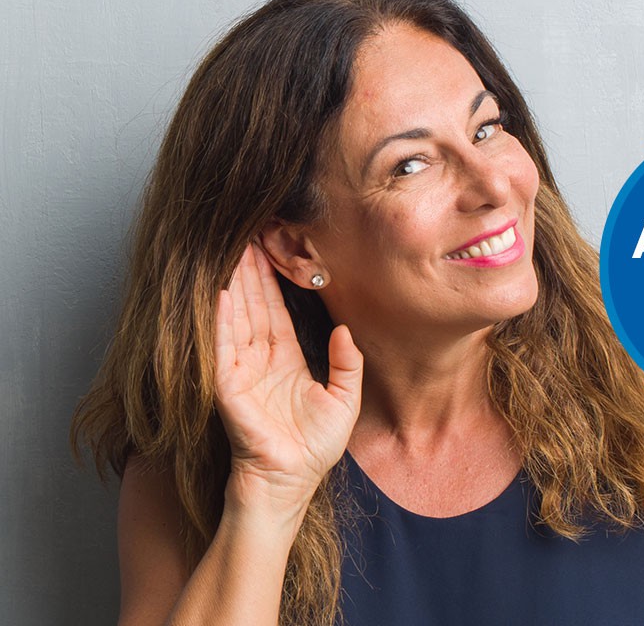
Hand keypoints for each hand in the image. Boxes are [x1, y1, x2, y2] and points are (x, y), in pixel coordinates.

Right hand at [214, 244, 362, 515]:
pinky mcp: (228, 387)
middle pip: (252, 306)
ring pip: (236, 319)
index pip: (275, 311)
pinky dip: (222, 321)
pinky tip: (222, 294)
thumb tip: (346, 330)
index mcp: (286, 360)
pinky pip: (224, 349)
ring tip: (233, 252)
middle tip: (246, 235)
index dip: (272, 281)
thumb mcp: (344, 400)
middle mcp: (260, 361)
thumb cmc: (315, 448)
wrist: (291, 482)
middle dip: (250, 272)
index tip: (270, 249)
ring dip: (234, 286)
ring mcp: (241, 372)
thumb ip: (348, 364)